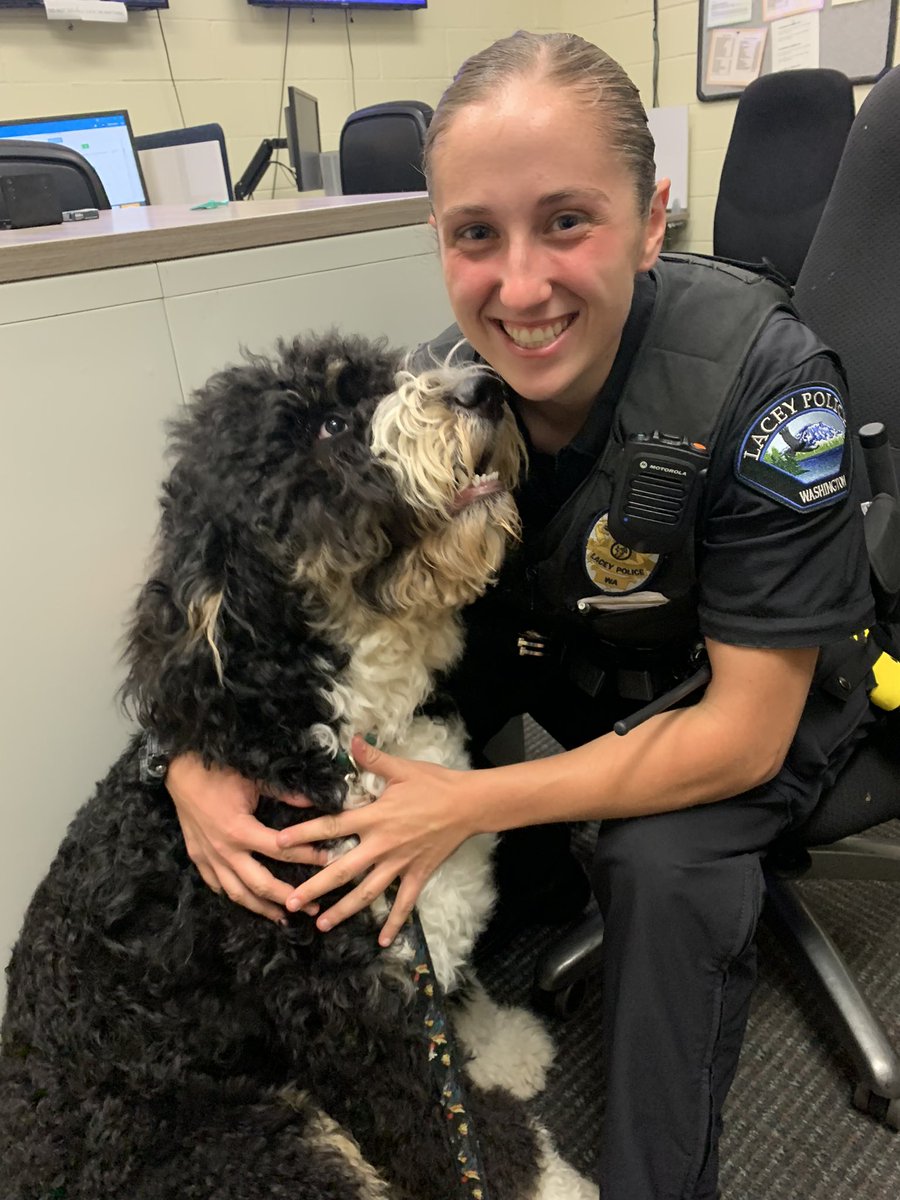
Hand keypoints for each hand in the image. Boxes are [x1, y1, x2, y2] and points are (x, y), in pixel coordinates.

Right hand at [166, 752, 325, 922]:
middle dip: (287, 898)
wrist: (180, 771)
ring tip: (283, 917)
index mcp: (239, 830)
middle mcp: (224, 850)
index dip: (306, 856)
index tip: (327, 861)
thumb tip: (313, 802)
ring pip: (236, 893)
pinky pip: (216, 885)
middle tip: (311, 906)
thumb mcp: (254, 779)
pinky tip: (247, 901)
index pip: (280, 850)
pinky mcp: (197, 857)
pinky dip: (233, 896)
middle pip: (260, 884)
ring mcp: (208, 857)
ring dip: (261, 908)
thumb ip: (285, 794)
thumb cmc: (218, 772)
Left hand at [277, 736, 478, 945]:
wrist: (469, 804)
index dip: (305, 834)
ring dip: (344, 910)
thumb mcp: (402, 768)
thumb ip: (373, 758)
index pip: (333, 827)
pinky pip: (404, 903)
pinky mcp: (418, 874)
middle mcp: (383, 844)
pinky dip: (393, 923)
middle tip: (290, 902)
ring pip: (367, 892)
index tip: (279, 843)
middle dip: (316, 887)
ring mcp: (400, 863)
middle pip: (343, 869)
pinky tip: (381, 941)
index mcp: (375, 817)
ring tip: (321, 924)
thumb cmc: (434, 784)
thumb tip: (351, 740)